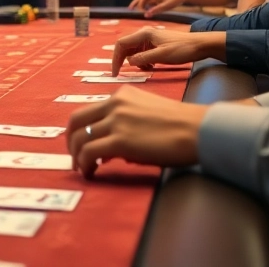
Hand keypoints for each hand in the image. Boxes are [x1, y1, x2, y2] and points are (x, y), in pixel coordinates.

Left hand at [65, 87, 208, 176]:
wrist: (198, 129)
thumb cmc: (181, 126)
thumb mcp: (147, 114)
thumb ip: (126, 124)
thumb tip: (108, 152)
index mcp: (122, 96)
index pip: (88, 110)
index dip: (79, 129)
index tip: (81, 144)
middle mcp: (115, 105)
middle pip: (76, 121)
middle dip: (70, 141)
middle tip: (74, 157)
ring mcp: (116, 121)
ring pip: (80, 138)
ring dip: (77, 157)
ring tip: (83, 169)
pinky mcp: (120, 141)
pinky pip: (89, 152)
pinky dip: (85, 164)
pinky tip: (91, 172)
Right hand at [111, 29, 226, 75]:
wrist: (199, 45)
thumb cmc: (182, 49)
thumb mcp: (162, 56)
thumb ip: (143, 59)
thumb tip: (129, 62)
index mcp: (144, 34)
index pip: (121, 44)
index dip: (115, 58)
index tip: (115, 72)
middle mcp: (144, 34)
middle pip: (125, 47)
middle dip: (123, 61)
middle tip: (121, 74)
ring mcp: (149, 39)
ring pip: (133, 51)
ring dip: (135, 62)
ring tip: (146, 69)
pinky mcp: (154, 45)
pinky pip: (142, 53)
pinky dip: (142, 61)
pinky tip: (151, 67)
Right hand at [127, 0, 185, 16]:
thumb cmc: (174, 1)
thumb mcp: (165, 7)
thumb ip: (155, 11)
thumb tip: (145, 15)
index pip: (142, 0)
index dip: (140, 7)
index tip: (142, 14)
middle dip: (134, 3)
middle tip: (129, 9)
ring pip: (143, 0)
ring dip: (139, 5)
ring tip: (134, 10)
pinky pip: (147, 2)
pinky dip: (144, 6)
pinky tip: (144, 11)